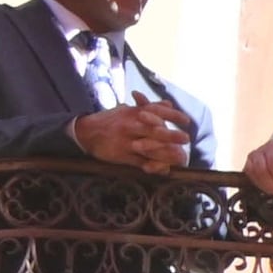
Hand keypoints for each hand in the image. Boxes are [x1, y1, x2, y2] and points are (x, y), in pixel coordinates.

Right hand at [69, 99, 197, 173]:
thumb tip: (169, 103)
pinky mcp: (122, 155)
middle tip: (186, 138)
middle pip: (153, 130)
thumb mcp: (128, 110)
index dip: (172, 115)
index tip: (186, 120)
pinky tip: (166, 169)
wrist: (86, 132)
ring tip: (180, 156)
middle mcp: (130, 125)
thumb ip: (149, 107)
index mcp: (133, 113)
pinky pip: (141, 162)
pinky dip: (154, 166)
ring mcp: (126, 141)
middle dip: (171, 135)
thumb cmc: (112, 120)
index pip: (156, 111)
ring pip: (149, 147)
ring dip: (166, 153)